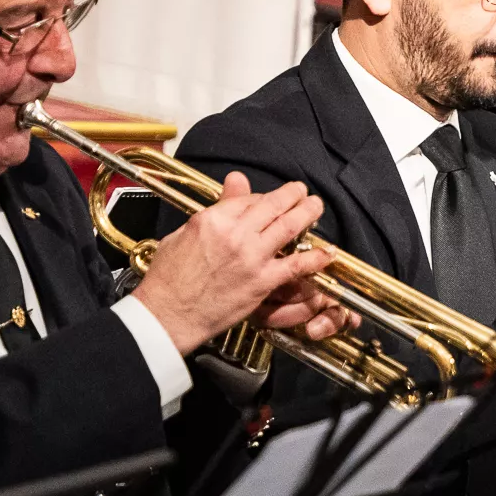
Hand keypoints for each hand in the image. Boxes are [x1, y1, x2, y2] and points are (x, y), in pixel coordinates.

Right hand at [134, 173, 342, 353]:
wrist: (168, 313)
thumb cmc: (169, 278)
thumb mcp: (183, 233)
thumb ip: (215, 208)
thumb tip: (233, 182)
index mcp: (214, 219)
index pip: (248, 199)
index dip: (263, 198)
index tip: (270, 201)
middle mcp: (236, 233)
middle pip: (273, 206)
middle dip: (293, 195)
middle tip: (303, 192)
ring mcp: (251, 257)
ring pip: (288, 227)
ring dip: (307, 214)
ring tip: (316, 207)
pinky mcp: (262, 282)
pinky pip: (295, 265)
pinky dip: (314, 258)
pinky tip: (327, 252)